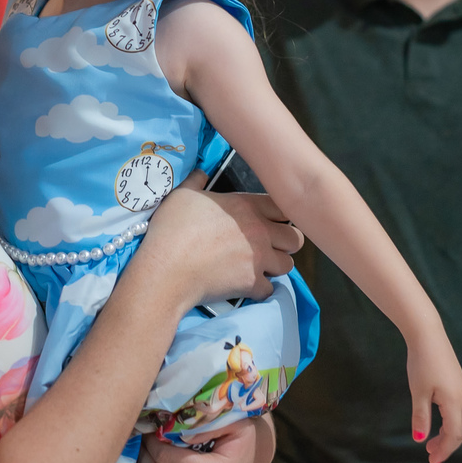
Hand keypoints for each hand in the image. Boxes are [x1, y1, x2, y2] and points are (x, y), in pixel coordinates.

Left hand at [131, 418, 262, 462]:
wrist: (252, 459)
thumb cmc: (241, 437)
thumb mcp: (232, 422)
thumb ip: (206, 422)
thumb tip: (172, 429)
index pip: (169, 460)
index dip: (153, 442)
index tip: (150, 428)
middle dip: (144, 456)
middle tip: (141, 437)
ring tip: (140, 453)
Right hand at [143, 170, 301, 309]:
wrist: (166, 270)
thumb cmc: (172, 230)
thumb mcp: (181, 195)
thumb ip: (196, 182)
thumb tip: (201, 173)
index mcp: (246, 206)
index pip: (283, 207)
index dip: (279, 215)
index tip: (269, 221)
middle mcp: (259, 231)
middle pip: (295, 238)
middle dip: (285, 242)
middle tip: (270, 245)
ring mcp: (258, 259)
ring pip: (288, 264)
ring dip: (276, 266)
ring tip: (260, 266)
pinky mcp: (252, 284)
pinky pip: (270, 289)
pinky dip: (260, 289)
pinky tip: (247, 285)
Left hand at [405, 327, 461, 462]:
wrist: (428, 334)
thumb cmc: (422, 363)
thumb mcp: (418, 392)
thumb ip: (421, 417)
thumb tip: (420, 439)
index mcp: (455, 403)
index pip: (454, 435)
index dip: (444, 450)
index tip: (432, 461)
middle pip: (460, 430)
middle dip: (447, 445)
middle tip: (431, 455)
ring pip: (460, 420)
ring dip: (448, 434)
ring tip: (431, 442)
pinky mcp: (458, 383)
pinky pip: (459, 410)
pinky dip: (450, 422)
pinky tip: (437, 421)